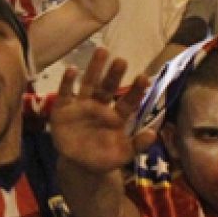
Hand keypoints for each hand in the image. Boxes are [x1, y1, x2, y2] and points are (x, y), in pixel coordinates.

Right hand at [50, 48, 150, 175]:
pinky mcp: (63, 109)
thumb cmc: (104, 158)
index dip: (136, 90)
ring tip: (102, 51)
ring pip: (89, 84)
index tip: (144, 77)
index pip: (128, 101)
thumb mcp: (123, 155)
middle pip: (108, 87)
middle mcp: (100, 106)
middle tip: (121, 60)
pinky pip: (65, 93)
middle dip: (114, 74)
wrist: (79, 166)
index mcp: (117, 116)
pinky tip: (71, 69)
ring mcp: (81, 106)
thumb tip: (154, 134)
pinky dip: (67, 82)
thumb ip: (138, 145)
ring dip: (94, 68)